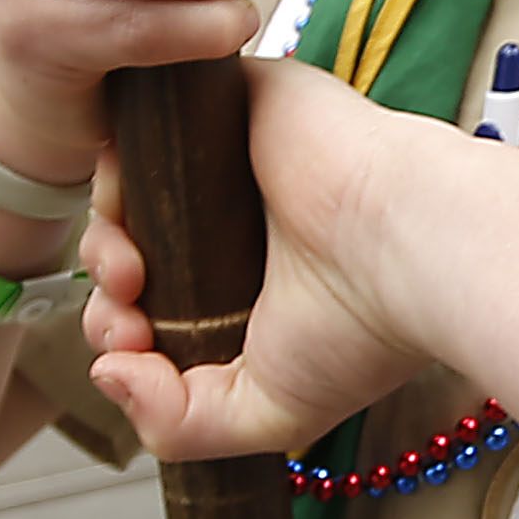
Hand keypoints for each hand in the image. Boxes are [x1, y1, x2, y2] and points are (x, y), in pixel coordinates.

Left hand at [79, 56, 453, 458]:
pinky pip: (152, 108)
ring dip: (106, 231)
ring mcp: (236, 153)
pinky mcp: (238, 96)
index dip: (120, 326)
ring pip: (134, 180)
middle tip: (127, 317)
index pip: (155, 294)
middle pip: (134, 238)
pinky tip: (129, 196)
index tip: (133, 351)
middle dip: (108, 288)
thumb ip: (179, 422)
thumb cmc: (364, 332)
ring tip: (132, 272)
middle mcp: (241, 215)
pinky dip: (122, 152)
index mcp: (250, 279)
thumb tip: (110, 377)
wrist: (413, 250)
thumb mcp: (264, 410)